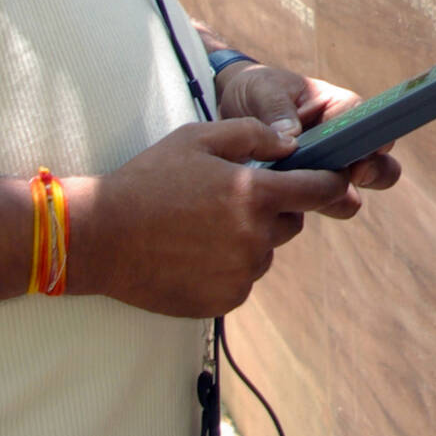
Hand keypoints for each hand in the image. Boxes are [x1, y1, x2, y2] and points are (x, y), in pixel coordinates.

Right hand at [73, 119, 350, 317]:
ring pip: (264, 251)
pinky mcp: (224, 301)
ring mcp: (240, 274)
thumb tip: (292, 143)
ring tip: (201, 226)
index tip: (335, 180)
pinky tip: (192, 252)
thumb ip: (253, 134)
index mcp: (254, 195)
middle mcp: (255, 239)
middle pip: (292, 222)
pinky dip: (228, 267)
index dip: (332, 183)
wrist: (100, 238)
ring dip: (248, 238)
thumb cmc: (148, 180)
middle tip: (230, 198)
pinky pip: (242, 279)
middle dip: (274, 208)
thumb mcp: (197, 138)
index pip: (320, 190)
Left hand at [216, 63, 404, 204]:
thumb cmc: (257, 92)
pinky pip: (324, 206)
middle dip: (372, 174)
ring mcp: (328, 171)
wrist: (231, 110)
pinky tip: (285, 202)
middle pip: (380, 165)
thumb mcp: (263, 90)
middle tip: (349, 176)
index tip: (359, 156)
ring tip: (305, 193)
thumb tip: (290, 138)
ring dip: (336, 197)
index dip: (370, 140)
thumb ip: (276, 109)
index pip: (368, 122)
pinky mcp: (310, 192)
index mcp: (339, 108)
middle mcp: (343, 142)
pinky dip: (311, 207)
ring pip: (354, 193)